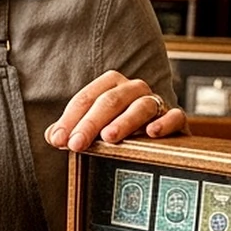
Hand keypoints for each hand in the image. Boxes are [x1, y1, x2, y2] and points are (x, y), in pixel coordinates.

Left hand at [45, 70, 185, 151]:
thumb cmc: (119, 131)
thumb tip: (53, 136)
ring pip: (141, 106)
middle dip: (90, 123)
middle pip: (110, 101)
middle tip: (76, 144)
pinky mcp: (176, 119)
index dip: (70, 119)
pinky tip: (151, 133)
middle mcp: (133, 89)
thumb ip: (71, 130)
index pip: (86, 98)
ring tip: (108, 137)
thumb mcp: (92, 129)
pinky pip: (175, 116)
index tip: (59, 140)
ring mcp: (156, 102)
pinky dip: (164, 122)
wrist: (157, 141)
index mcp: (110, 86)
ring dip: (124, 121)